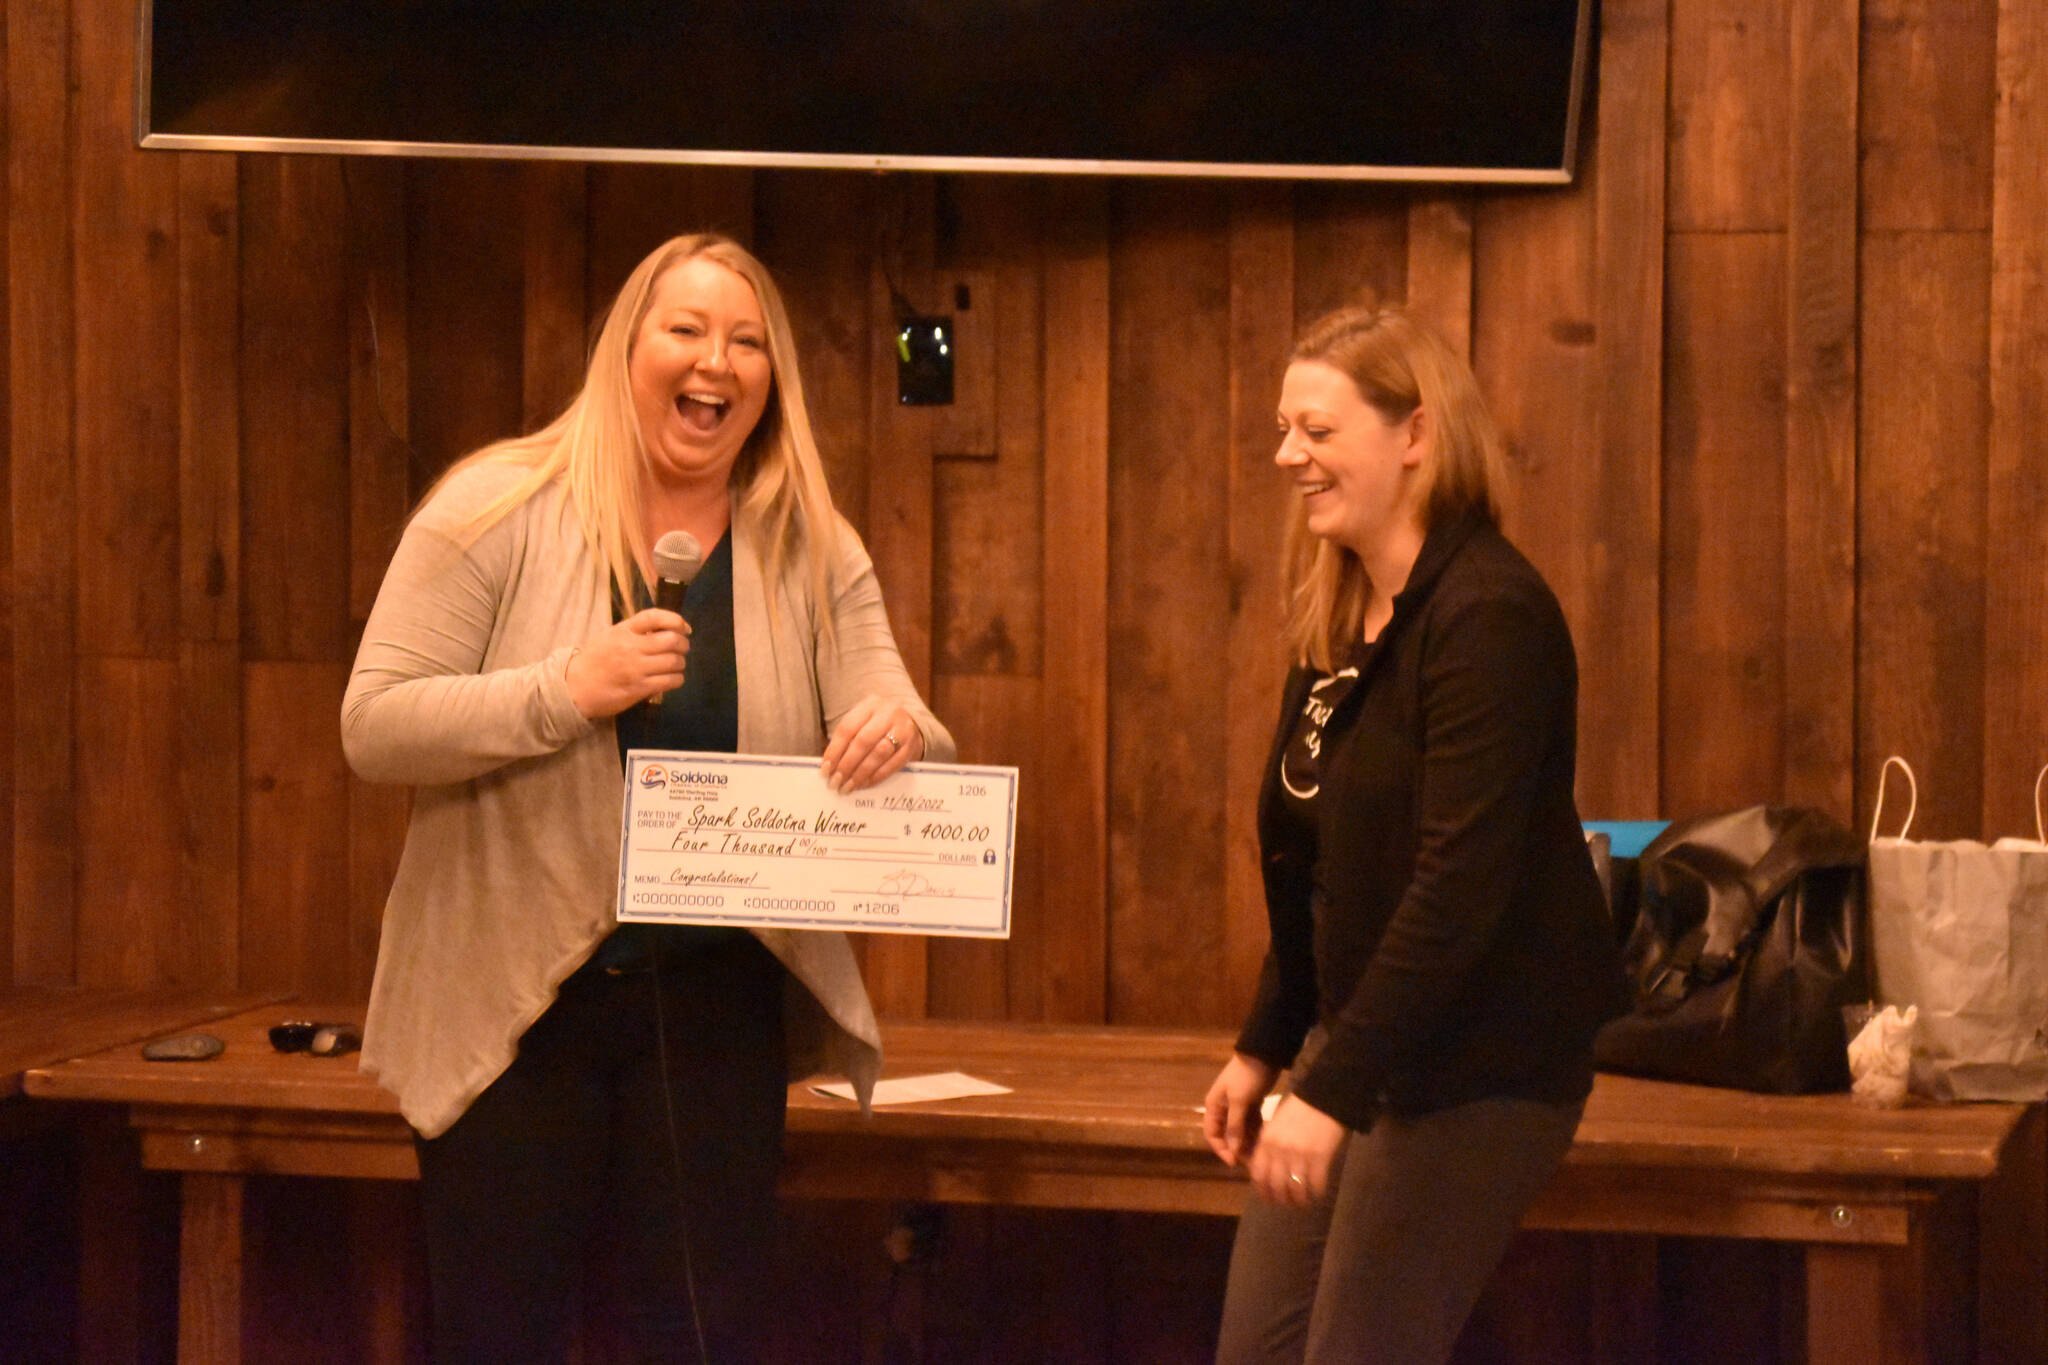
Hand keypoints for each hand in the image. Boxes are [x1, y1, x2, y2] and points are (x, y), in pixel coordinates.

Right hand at [565, 609, 689, 718]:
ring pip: (674, 662)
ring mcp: (635, 669)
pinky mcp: (639, 688)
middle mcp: (631, 647)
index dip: (675, 619)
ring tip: (675, 665)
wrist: (576, 687)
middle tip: (682, 649)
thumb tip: (668, 629)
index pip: (654, 617)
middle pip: (671, 640)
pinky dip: (677, 679)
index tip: (684, 627)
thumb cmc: (597, 660)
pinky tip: (672, 678)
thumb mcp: (612, 636)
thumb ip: (636, 631)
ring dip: (680, 663)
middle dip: (683, 644)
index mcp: (624, 630)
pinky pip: (670, 681)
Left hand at [820, 694, 923, 792]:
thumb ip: (847, 738)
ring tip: (848, 786)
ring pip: (879, 754)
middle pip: (863, 741)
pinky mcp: (912, 747)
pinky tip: (864, 784)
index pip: (848, 728)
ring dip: (861, 773)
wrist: (909, 722)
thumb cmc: (877, 724)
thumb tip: (830, 766)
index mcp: (871, 704)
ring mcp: (903, 730)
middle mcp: (888, 714)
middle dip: (847, 764)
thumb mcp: (863, 720)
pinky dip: (876, 777)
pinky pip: (892, 765)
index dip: (835, 750)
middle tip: (835, 781)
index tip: (825, 769)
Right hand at [1202, 1052, 1277, 1167]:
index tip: (1234, 1162)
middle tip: (1252, 1162)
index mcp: (1214, 1106)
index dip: (1221, 1149)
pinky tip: (1265, 1142)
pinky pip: (1252, 1124)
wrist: (1264, 1054)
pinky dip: (1257, 1132)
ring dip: (1249, 1142)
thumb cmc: (1247, 1076)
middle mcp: (1224, 1108)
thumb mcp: (1239, 1101)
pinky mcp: (1252, 1104)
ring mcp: (1238, 1106)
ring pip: (1241, 1131)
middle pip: (1227, 1135)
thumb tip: (1232, 1150)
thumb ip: (1235, 1125)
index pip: (1212, 1134)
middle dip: (1237, 1148)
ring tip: (1261, 1155)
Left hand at [1245, 1094, 1346, 1205]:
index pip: (1258, 1175)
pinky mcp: (1320, 1158)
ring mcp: (1300, 1156)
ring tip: (1304, 1202)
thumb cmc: (1299, 1108)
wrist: (1323, 1096)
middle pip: (1275, 1186)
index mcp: (1266, 1142)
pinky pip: (1315, 1184)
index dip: (1263, 1191)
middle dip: (1282, 1199)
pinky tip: (1318, 1194)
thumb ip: (1269, 1146)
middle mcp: (1279, 1151)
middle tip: (1289, 1203)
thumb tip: (1268, 1170)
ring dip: (1299, 1200)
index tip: (1270, 1197)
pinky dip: (1316, 1193)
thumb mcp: (1276, 1125)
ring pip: (1295, 1189)